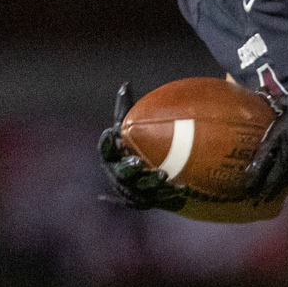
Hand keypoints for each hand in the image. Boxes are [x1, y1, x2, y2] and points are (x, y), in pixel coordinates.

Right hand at [99, 83, 189, 211]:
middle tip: (140, 162)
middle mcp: (118, 174)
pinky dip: (169, 196)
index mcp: (112, 156)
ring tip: (164, 175)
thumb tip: (125, 85)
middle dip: (129, 168)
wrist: (145, 173)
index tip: (112, 134)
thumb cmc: (135, 143)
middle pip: (122, 172)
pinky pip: (157, 200)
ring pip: (139, 189)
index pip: (105, 149)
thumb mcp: (130, 126)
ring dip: (151, 183)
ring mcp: (131, 190)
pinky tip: (182, 189)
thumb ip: (126, 108)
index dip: (106, 143)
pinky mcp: (147, 201)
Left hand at [240, 87, 287, 203]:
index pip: (261, 163)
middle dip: (262, 191)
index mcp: (278, 139)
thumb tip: (264, 100)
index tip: (245, 186)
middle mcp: (287, 155)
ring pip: (286, 180)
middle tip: (254, 199)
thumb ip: (276, 106)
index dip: (253, 176)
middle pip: (273, 179)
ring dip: (277, 189)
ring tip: (269, 196)